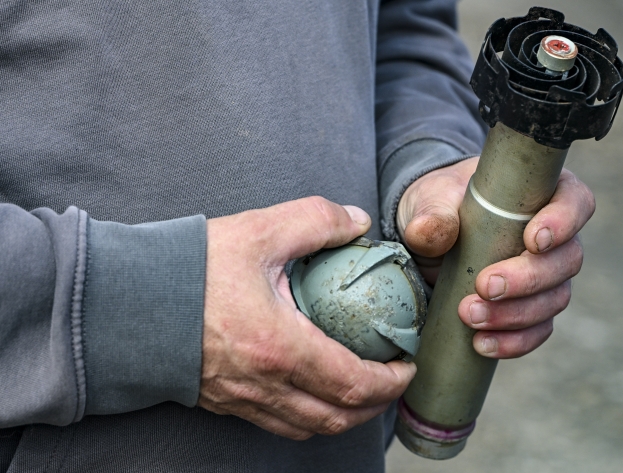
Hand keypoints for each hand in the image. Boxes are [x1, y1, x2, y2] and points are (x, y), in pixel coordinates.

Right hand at [199, 197, 415, 439]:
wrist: (125, 300)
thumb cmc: (189, 268)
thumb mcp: (260, 231)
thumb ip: (316, 221)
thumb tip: (357, 222)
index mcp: (279, 347)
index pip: (353, 383)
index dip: (390, 381)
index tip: (407, 366)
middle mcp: (264, 384)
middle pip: (338, 418)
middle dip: (376, 405)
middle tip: (392, 381)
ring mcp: (242, 398)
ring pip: (309, 428)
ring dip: (344, 416)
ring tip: (361, 391)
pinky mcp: (224, 400)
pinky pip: (278, 424)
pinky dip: (309, 417)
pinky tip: (314, 395)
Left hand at [397, 157, 594, 358]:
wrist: (429, 238)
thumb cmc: (441, 204)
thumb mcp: (431, 199)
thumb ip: (432, 212)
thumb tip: (427, 232)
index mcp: (543, 194)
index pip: (574, 202)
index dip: (563, 222)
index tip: (533, 240)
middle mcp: (556, 236)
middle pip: (565, 261)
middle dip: (527, 279)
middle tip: (486, 286)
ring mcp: (547, 275)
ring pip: (554, 300)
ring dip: (515, 315)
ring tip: (471, 317)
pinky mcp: (530, 307)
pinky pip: (536, 330)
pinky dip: (513, 341)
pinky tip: (482, 344)